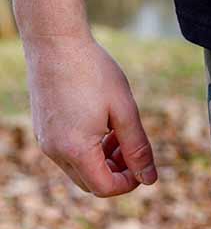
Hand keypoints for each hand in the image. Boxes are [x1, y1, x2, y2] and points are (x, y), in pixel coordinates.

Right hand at [24, 32, 157, 195]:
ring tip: (119, 133)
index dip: (129, 183)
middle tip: (131, 146)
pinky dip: (88, 149)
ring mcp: (45, 140)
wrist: (55, 40)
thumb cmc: (92, 70)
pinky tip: (102, 125)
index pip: (105, 188)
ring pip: (80, 170)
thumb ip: (138, 149)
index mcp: (75, 149)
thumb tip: (149, 179)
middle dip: (117, 172)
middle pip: (91, 183)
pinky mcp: (43, 129)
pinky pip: (68, 154)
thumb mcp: (124, 111)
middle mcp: (54, 150)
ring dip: (103, 161)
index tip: (143, 164)